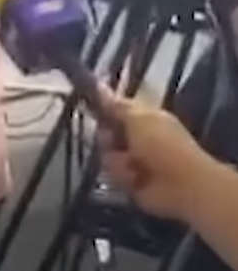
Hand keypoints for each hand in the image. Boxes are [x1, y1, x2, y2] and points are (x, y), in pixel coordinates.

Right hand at [99, 93, 205, 221]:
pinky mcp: (130, 182)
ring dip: (117, 160)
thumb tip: (97, 84)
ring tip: (132, 166)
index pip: (114, 108)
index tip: (87, 106)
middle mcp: (137, 137)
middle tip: (115, 142)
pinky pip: (112, 175)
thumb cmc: (163, 145)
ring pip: (106, 155)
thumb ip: (115, 104)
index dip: (102, 108)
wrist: (183, 186)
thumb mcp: (137, 118)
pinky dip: (123, 177)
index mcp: (143, 118)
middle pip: (105, 132)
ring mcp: (133, 160)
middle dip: (107, 138)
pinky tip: (136, 179)